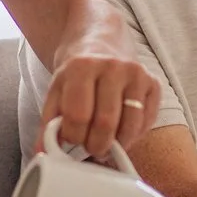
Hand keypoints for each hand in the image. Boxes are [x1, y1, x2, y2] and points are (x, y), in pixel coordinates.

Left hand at [40, 53, 158, 157]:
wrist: (99, 42)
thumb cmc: (76, 74)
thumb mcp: (56, 92)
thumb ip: (49, 123)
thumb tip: (43, 154)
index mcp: (81, 67)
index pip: (78, 115)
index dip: (73, 136)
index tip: (72, 139)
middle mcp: (112, 67)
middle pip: (105, 123)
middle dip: (95, 146)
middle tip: (90, 148)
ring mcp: (136, 74)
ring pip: (130, 126)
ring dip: (117, 145)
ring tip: (106, 144)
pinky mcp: (153, 83)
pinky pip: (147, 122)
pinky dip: (134, 136)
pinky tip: (121, 132)